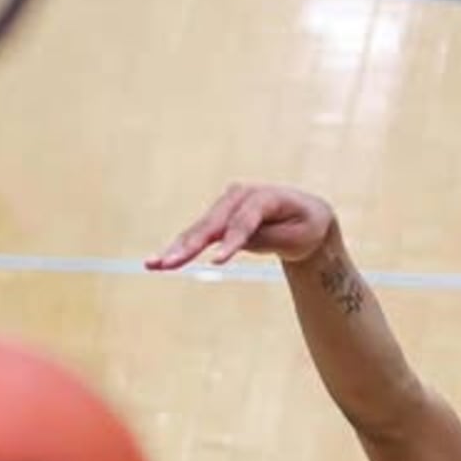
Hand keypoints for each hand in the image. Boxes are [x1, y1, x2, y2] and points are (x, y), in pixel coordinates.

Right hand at [146, 182, 337, 271]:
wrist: (306, 216)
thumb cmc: (306, 226)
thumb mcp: (300, 236)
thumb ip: (268, 238)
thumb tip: (233, 243)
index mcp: (266, 196)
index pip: (245, 220)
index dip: (232, 241)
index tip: (217, 262)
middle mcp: (240, 195)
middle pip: (214, 223)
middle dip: (192, 245)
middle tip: (171, 263)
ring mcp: (226, 205)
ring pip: (199, 230)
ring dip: (176, 248)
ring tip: (154, 265)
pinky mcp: (218, 218)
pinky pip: (197, 235)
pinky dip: (178, 249)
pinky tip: (157, 262)